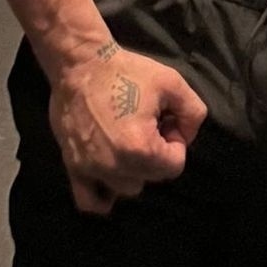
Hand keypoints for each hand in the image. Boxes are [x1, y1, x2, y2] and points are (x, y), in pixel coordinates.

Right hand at [49, 45, 206, 215]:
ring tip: (126, 141)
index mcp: (141, 148)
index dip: (175, 141)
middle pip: (152, 177)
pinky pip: (90, 201)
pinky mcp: (73, 167)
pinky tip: (111, 175)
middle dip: (155, 155)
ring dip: (133, 170)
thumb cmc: (126, 72)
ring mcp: (92, 169)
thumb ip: (193, 113)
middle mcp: (116, 166)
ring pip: (127, 189)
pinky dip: (103, 196)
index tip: (163, 121)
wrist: (80, 64)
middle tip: (145, 126)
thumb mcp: (173, 83)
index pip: (175, 166)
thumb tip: (187, 137)